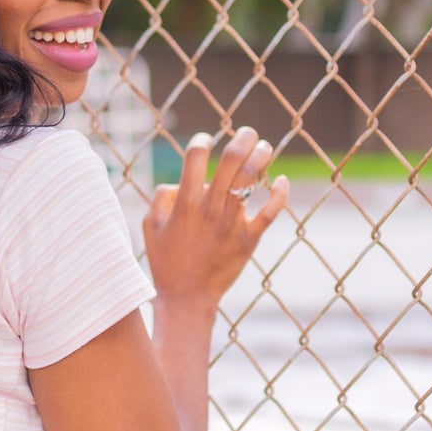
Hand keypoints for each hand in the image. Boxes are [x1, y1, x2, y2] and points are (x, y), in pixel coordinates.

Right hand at [144, 127, 289, 308]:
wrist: (187, 298)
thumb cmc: (165, 261)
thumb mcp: (150, 226)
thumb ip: (161, 197)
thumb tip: (180, 182)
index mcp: (185, 204)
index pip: (195, 157)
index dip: (201, 141)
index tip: (204, 140)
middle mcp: (210, 209)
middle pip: (231, 161)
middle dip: (242, 139)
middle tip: (247, 132)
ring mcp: (231, 223)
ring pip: (251, 180)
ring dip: (261, 157)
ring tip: (265, 147)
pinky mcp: (249, 239)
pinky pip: (270, 212)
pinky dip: (278, 193)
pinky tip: (281, 180)